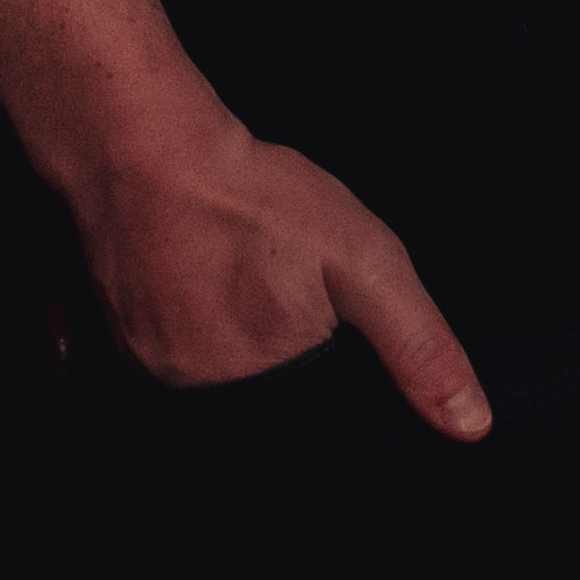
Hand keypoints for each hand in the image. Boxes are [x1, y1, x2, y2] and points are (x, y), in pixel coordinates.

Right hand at [56, 97, 488, 432]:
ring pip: (205, 373)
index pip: (301, 428)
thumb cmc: (254, 200)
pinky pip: (162, 350)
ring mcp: (142, 372)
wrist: (144, 150)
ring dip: (226, 334)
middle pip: (252, 398)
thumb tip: (470, 425)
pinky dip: (184, 319)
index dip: (314, 378)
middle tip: (268, 277)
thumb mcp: (365, 262)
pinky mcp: (109, 342)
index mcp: (255, 395)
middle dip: (272, 350)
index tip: (302, 316)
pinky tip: (193, 272)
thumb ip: (417, 346)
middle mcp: (191, 400)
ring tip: (232, 270)